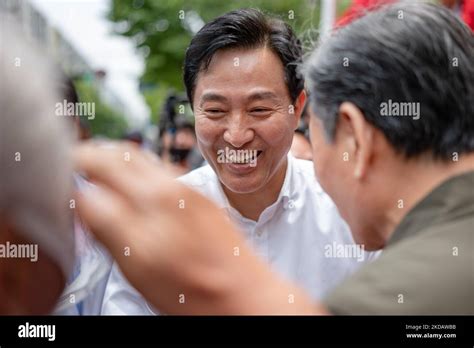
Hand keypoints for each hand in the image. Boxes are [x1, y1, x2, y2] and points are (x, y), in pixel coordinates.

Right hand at [74, 141, 318, 313]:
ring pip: (134, 153)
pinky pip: (157, 162)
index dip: (67, 193)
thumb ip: (110, 238)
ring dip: (107, 152)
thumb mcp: (140, 276)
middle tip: (67, 161)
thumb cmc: (196, 296)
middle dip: (81, 156)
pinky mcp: (197, 188)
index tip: (61, 192)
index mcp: (141, 230)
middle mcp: (162, 199)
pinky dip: (134, 159)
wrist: (245, 292)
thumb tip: (87, 211)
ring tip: (92, 159)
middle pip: (107, 159)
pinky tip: (129, 170)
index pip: (86, 197)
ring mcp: (182, 189)